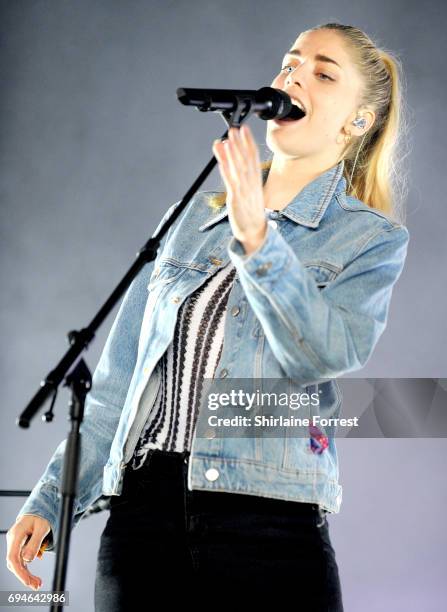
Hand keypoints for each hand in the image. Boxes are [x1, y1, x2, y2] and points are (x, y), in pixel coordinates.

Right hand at [6, 514, 50, 589]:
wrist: (38, 511)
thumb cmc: (40, 517)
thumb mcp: (42, 527)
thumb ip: (36, 542)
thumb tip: (28, 559)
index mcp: (16, 534)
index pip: (12, 557)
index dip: (19, 571)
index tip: (28, 581)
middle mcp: (13, 541)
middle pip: (14, 563)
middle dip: (24, 576)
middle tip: (36, 585)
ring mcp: (15, 545)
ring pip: (17, 564)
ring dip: (26, 576)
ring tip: (38, 584)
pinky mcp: (19, 548)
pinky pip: (21, 562)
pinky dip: (27, 571)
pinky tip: (34, 578)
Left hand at [212, 125, 266, 253]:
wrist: (255, 231)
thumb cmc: (250, 210)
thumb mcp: (249, 190)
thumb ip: (241, 175)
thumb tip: (234, 160)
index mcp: (256, 180)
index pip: (253, 157)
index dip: (248, 142)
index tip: (244, 129)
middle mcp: (251, 183)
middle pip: (246, 160)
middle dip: (240, 144)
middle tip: (233, 129)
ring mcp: (244, 191)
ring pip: (238, 169)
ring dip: (232, 153)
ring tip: (226, 140)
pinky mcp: (236, 200)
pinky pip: (231, 183)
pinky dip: (226, 171)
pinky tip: (222, 161)